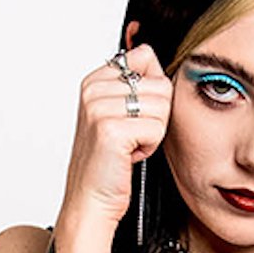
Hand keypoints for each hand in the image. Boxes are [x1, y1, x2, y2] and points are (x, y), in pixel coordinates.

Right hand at [62, 43, 171, 225]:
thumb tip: (153, 53)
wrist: (91, 199)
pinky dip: (150, 147)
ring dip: (153, 133)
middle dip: (156, 116)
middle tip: (132, 136)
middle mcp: (94, 89)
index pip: (146, 57)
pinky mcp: (110, 130)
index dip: (153, 91)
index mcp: (95, 79)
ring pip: (162, 107)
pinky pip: (156, 128)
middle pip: (160, 84)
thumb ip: (135, 82)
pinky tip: (129, 156)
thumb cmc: (110, 161)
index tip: (133, 114)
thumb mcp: (119, 113)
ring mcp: (99, 108)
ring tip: (130, 146)